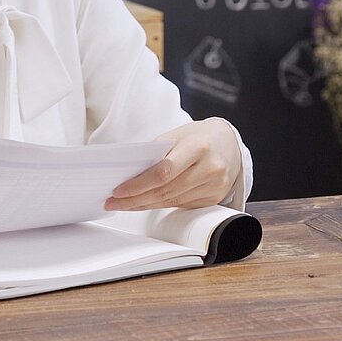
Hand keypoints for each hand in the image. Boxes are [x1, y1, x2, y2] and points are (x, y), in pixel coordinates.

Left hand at [106, 118, 241, 211]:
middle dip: (135, 199)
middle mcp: (210, 168)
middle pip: (165, 191)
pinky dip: (160, 206)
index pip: (164, 172)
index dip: (138, 185)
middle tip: (113, 202)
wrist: (228, 144)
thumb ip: (157, 152)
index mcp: (199, 147)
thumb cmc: (199, 137)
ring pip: (171, 202)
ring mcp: (214, 186)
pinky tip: (146, 204)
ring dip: (144, 205)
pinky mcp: (214, 198)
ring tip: (124, 204)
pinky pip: (181, 205)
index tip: (118, 191)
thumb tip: (130, 173)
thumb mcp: (178, 135)